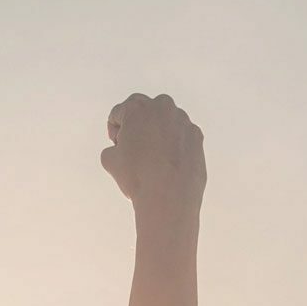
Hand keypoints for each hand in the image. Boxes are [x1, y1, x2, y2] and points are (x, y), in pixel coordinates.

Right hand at [101, 93, 205, 220]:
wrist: (169, 197)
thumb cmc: (139, 177)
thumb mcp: (109, 160)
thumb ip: (113, 146)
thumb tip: (120, 150)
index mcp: (137, 108)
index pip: (119, 112)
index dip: (115, 130)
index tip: (118, 143)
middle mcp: (162, 108)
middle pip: (145, 111)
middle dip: (138, 126)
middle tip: (134, 148)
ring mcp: (183, 121)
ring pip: (165, 122)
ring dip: (158, 133)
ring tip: (153, 158)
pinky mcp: (197, 136)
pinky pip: (182, 135)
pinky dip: (175, 144)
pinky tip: (168, 162)